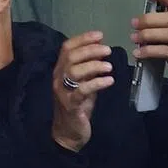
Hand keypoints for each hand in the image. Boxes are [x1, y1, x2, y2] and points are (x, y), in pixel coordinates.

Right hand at [51, 31, 114, 151]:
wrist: (68, 132)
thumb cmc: (77, 106)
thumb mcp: (84, 83)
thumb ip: (90, 69)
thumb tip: (101, 50)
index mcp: (60, 71)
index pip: (66, 48)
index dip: (83, 39)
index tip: (100, 35)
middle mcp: (58, 78)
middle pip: (70, 57)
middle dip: (90, 50)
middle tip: (108, 50)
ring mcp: (62, 92)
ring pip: (74, 71)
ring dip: (93, 66)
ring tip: (109, 67)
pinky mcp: (71, 105)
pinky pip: (82, 90)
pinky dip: (97, 83)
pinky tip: (109, 80)